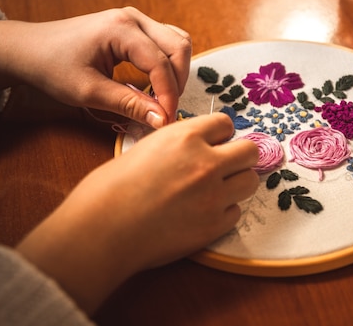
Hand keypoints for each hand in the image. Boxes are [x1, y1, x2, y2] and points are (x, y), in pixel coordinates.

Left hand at [0, 7, 191, 126]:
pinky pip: (166, 41)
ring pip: (177, 41)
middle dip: (178, 82)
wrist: (28, 49)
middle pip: (178, 47)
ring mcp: (135, 19)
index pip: (160, 63)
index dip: (168, 94)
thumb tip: (161, 119)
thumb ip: (128, 104)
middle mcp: (133, 18)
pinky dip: (169, 63)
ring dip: (177, 71)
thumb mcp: (88, 92)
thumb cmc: (52, 66)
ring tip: (163, 96)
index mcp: (121, 29)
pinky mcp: (135, 26)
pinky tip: (157, 82)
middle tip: (166, 109)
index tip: (165, 120)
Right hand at [16, 113, 259, 313]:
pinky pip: (236, 212)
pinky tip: (202, 214)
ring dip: (236, 184)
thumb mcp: (146, 148)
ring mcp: (213, 196)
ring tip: (215, 190)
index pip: (226, 123)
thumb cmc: (111, 188)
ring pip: (250, 181)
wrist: (102, 229)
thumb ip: (179, 144)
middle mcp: (206, 163)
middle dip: (239, 157)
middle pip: (250, 151)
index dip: (221, 134)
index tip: (216, 142)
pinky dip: (224, 212)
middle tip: (225, 166)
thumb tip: (198, 146)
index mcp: (186, 137)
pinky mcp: (214, 226)